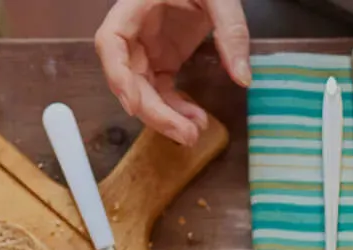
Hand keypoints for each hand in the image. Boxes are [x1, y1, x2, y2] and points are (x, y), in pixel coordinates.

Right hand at [94, 0, 249, 146]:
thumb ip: (232, 31)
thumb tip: (243, 78)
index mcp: (135, 5)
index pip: (109, 41)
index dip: (117, 75)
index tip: (133, 104)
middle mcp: (134, 30)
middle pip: (127, 76)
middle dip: (152, 110)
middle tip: (184, 134)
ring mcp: (147, 46)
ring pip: (142, 89)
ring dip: (163, 116)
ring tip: (193, 134)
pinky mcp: (163, 58)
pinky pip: (161, 89)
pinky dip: (175, 108)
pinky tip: (195, 120)